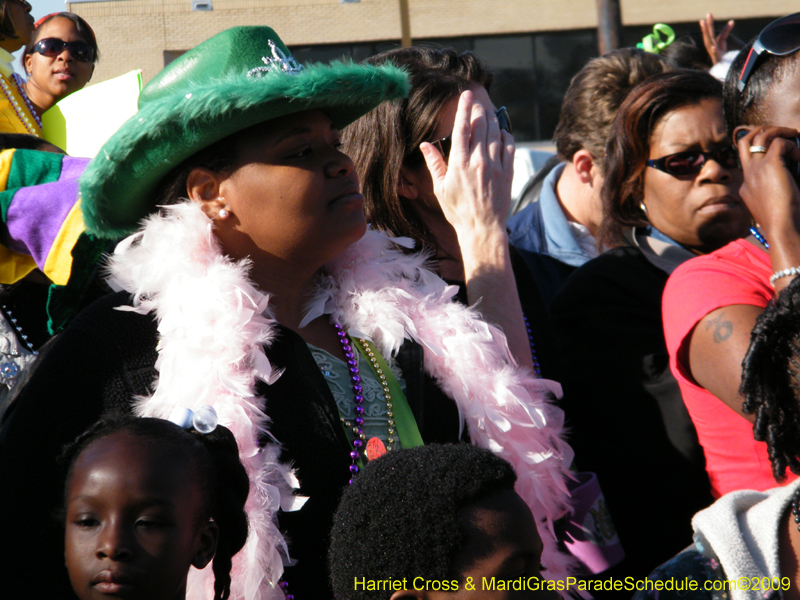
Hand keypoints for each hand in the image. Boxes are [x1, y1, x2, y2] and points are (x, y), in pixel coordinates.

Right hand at [420, 89, 514, 242]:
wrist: (482, 228)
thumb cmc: (458, 211)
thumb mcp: (440, 189)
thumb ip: (434, 164)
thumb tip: (425, 145)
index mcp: (459, 164)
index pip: (462, 129)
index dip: (464, 109)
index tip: (466, 95)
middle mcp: (478, 161)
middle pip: (481, 126)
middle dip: (479, 110)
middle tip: (477, 102)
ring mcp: (495, 166)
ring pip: (496, 133)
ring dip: (492, 120)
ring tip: (488, 113)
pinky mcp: (507, 172)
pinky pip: (509, 146)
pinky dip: (506, 136)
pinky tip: (502, 132)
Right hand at [699, 13, 733, 64]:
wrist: (724, 73)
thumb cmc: (723, 57)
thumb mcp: (723, 43)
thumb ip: (726, 31)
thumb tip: (732, 21)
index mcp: (713, 44)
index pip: (712, 33)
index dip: (710, 24)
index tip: (708, 15)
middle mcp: (712, 49)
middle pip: (708, 37)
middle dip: (706, 28)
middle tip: (704, 18)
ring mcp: (714, 55)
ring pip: (709, 44)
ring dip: (706, 36)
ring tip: (704, 27)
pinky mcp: (718, 61)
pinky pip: (716, 56)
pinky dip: (714, 52)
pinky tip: (714, 48)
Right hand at [735, 126, 799, 240]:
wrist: (781, 226)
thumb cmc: (784, 221)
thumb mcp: (776, 204)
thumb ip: (776, 189)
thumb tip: (793, 171)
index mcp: (747, 186)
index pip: (748, 160)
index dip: (764, 151)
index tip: (784, 152)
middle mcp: (748, 175)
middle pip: (745, 141)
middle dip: (762, 131)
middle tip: (781, 132)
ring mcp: (756, 169)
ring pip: (760, 135)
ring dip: (779, 131)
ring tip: (794, 135)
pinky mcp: (769, 165)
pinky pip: (779, 143)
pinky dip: (792, 145)